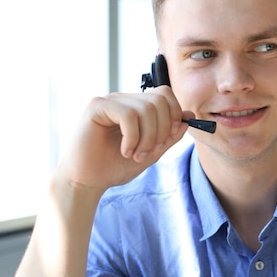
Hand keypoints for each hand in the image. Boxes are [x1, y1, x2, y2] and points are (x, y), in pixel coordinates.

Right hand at [55, 86, 188, 194]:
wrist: (88, 181)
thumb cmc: (115, 166)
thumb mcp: (152, 152)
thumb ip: (170, 135)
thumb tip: (189, 116)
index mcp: (136, 107)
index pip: (164, 94)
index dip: (174, 113)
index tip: (170, 137)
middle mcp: (124, 99)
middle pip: (159, 100)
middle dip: (162, 129)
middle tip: (151, 151)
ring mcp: (110, 101)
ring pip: (146, 108)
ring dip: (147, 137)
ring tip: (136, 155)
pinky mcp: (97, 106)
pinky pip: (128, 114)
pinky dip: (133, 137)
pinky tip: (125, 151)